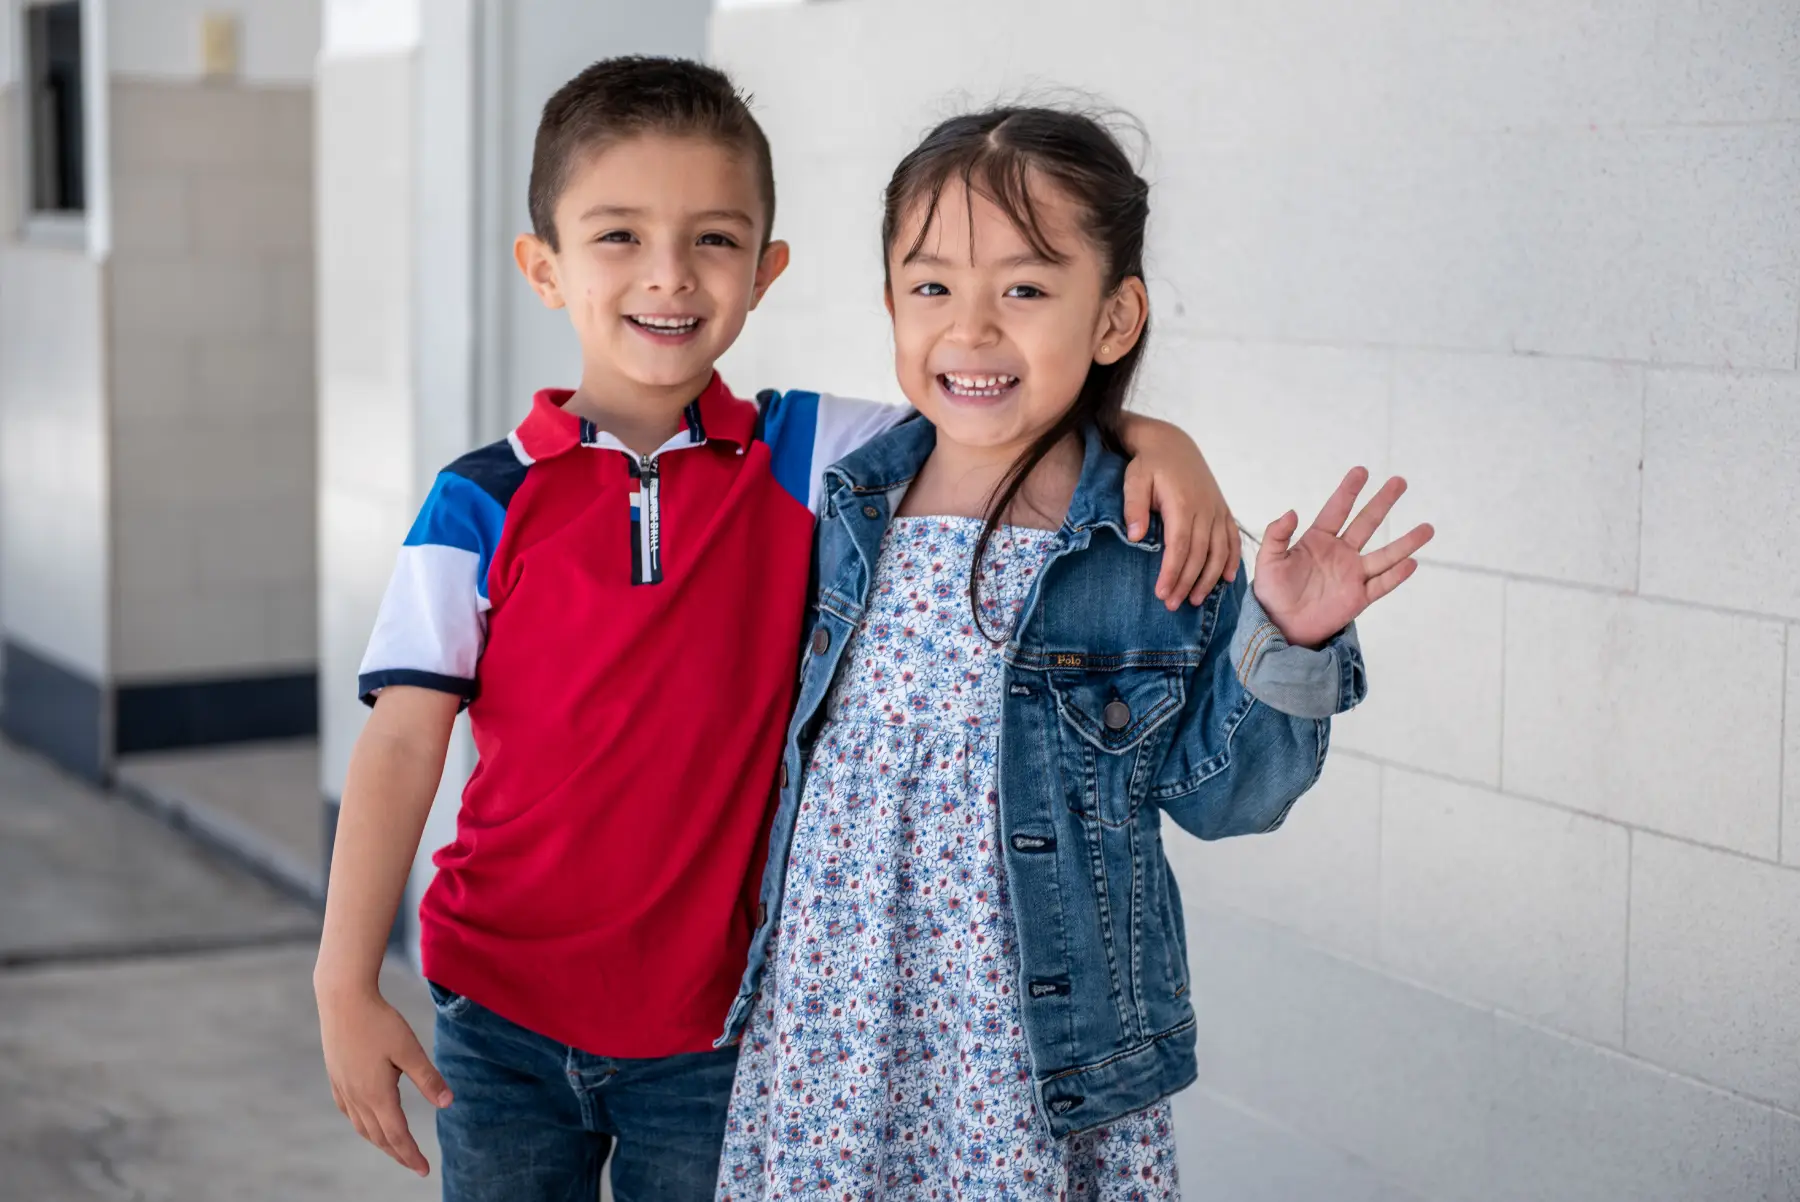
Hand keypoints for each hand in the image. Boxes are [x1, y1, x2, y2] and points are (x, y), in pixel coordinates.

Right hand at [319, 983, 451, 1176]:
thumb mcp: (410, 1049)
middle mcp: (357, 1097)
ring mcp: (343, 1088)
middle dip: (398, 1153)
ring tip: (395, 1148)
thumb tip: (448, 1104)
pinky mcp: (336, 1077)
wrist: (342, 999)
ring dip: (380, 1141)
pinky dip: (362, 1124)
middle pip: (379, 1137)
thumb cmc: (379, 1021)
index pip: (397, 1135)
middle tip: (414, 1165)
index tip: (424, 1170)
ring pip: (362, 1127)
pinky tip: (366, 1121)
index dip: (411, 1155)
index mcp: (377, 1094)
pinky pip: (349, 1111)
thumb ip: (428, 1078)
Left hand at [1120, 421, 1241, 609]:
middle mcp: (1204, 509)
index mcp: (1182, 503)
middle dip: (1187, 582)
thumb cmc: (1149, 464)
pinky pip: (1232, 538)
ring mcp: (1217, 509)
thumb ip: (1134, 507)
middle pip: (1200, 554)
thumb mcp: (1134, 479)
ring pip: (1219, 550)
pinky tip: (1226, 579)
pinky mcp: (1222, 509)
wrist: (1172, 444)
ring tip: (1195, 599)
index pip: (1179, 546)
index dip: (1172, 572)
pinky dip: (1232, 559)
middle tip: (1173, 605)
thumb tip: (1134, 536)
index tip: (1162, 593)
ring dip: (1209, 578)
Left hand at [1253, 467, 1433, 648]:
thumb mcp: (1268, 560)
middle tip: (1400, 481)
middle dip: (1383, 502)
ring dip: (1406, 542)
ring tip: (1428, 528)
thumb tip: (1291, 512)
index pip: (1337, 510)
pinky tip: (1411, 562)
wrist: (1281, 625)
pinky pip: (1381, 584)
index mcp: (1318, 540)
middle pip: (1366, 523)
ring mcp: (1352, 574)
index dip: (1348, 491)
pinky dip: (1396, 575)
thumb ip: (1277, 535)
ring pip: (1384, 555)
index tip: (1362, 471)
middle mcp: (1340, 553)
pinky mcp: (1358, 597)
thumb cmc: (1272, 591)